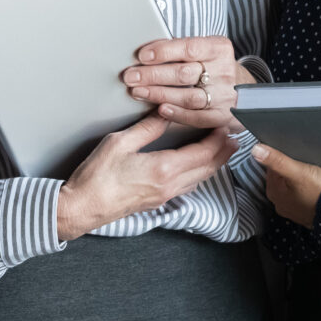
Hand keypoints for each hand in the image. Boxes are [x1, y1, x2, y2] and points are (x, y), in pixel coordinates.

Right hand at [55, 115, 234, 241]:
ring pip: (200, 178)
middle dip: (224, 151)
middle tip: (235, 135)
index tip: (226, 124)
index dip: (218, 138)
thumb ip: (147, 128)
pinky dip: (200, 173)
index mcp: (164, 168)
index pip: (203, 152)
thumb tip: (165, 112)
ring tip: (224, 148)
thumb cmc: (97, 176)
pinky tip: (198, 166)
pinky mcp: (158, 200)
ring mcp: (165, 195)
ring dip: (215, 163)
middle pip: (208, 167)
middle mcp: (170, 185)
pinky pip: (189, 185)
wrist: (84, 207)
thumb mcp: (120, 143)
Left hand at [123, 35, 249, 130]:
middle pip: (184, 73)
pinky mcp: (223, 116)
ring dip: (159, 94)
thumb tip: (145, 54)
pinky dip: (177, 114)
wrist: (245, 90)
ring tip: (138, 92)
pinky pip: (197, 117)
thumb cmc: (215, 67)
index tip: (142, 55)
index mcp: (219, 48)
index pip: (189, 47)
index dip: (164, 51)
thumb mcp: (206, 51)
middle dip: (153, 75)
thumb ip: (181, 51)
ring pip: (188, 96)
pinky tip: (160, 110)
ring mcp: (225, 95)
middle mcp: (224, 71)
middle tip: (130, 76)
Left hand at [251, 143, 320, 227]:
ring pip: (289, 188)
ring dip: (296, 180)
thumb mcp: (298, 171)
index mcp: (273, 192)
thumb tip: (256, 149)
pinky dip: (303, 190)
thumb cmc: (319, 191)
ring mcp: (291, 210)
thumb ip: (277, 160)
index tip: (292, 155)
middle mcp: (279, 203)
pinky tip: (312, 186)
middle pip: (279, 179)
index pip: (270, 169)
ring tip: (308, 173)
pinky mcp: (304, 213)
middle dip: (287, 170)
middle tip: (302, 163)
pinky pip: (299, 196)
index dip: (280, 159)